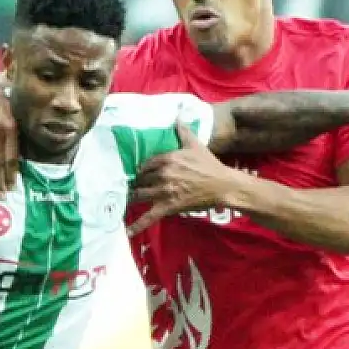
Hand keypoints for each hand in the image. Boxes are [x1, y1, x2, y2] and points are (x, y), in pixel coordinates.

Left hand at [127, 121, 240, 235]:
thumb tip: (177, 117)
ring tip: (125, 202)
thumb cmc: (210, 165)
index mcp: (167, 158)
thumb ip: (183, 131)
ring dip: (131, 199)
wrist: (223, 185)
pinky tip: (126, 232)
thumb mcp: (195, 145)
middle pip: (140, 180)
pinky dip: (137, 225)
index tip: (137, 174)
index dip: (141, 171)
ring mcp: (164, 192)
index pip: (144, 165)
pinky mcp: (168, 207)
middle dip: (135, 184)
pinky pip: (149, 217)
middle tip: (131, 188)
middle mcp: (162, 174)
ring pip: (139, 196)